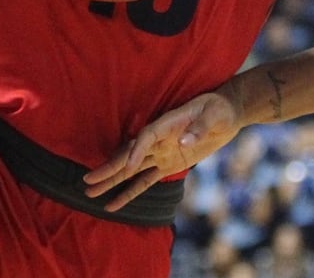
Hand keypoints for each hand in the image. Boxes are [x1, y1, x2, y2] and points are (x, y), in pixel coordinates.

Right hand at [82, 88, 243, 211]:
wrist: (226, 114)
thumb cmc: (219, 109)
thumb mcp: (215, 115)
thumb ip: (200, 128)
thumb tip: (185, 142)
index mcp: (166, 123)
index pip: (146, 136)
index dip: (136, 150)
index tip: (128, 166)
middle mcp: (158, 139)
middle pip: (128, 154)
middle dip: (109, 168)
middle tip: (88, 180)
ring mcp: (160, 153)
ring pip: (130, 170)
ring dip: (111, 181)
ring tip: (90, 192)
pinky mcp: (167, 165)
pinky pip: (145, 181)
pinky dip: (130, 192)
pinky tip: (113, 204)